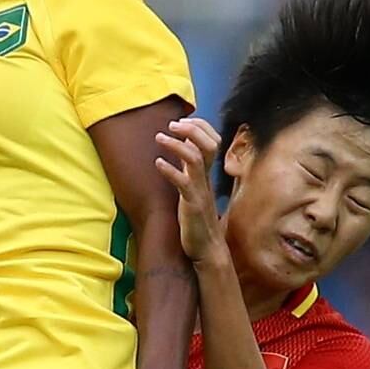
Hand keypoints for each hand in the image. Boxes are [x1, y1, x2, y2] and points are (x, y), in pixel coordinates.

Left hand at [154, 118, 226, 265]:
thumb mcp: (194, 188)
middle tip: (171, 124)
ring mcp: (200, 191)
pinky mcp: (192, 205)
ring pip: (195, 159)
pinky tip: (157, 164)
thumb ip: (190, 168)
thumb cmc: (197, 217)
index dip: (200, 126)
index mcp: (206, 173)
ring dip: (177, 145)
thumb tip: (182, 147)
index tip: (181, 120)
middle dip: (191, 129)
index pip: (212, 140)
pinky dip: (171, 171)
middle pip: (209, 144)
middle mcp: (206, 178)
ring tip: (159, 137)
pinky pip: (184, 184)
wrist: (208, 248)